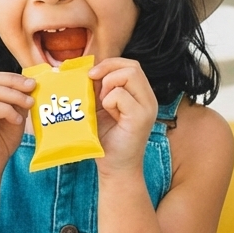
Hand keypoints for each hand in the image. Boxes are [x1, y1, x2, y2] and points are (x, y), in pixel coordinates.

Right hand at [0, 72, 34, 181]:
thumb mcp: (12, 116)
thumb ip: (17, 100)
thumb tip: (30, 84)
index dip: (13, 77)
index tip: (32, 82)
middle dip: (15, 83)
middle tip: (33, 89)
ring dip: (14, 97)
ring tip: (29, 105)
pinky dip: (7, 111)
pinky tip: (16, 120)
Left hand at [88, 58, 157, 174]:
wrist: (115, 168)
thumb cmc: (106, 140)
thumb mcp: (100, 108)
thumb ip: (98, 90)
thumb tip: (85, 70)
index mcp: (140, 95)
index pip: (130, 65)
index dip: (109, 64)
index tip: (91, 75)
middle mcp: (148, 99)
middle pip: (132, 66)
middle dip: (108, 71)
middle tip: (95, 88)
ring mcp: (147, 108)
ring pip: (129, 75)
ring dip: (109, 85)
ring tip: (103, 104)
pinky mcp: (141, 118)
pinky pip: (121, 95)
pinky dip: (108, 101)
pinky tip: (107, 114)